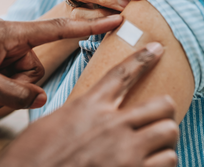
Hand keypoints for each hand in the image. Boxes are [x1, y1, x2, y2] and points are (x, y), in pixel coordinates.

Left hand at [0, 15, 122, 110]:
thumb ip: (13, 92)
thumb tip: (41, 97)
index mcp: (11, 34)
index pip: (57, 28)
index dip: (88, 25)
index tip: (114, 18)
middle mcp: (9, 39)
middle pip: (33, 70)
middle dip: (13, 92)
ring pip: (18, 79)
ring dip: (0, 95)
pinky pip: (4, 78)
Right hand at [0, 43, 177, 166]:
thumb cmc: (34, 156)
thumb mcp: (55, 123)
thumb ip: (81, 113)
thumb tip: (96, 110)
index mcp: (90, 106)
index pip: (123, 73)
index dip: (143, 59)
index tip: (157, 49)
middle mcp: (113, 125)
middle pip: (161, 105)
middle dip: (164, 110)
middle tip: (158, 118)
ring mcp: (126, 153)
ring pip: (169, 135)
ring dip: (164, 141)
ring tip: (154, 147)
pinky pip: (167, 163)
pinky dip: (162, 163)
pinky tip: (150, 165)